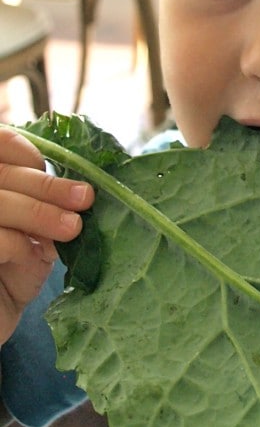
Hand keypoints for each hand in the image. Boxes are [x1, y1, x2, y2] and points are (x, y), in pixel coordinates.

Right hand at [0, 126, 93, 343]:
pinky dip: (17, 242)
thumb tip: (85, 184)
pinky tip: (33, 254)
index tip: (53, 167)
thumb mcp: (35, 232)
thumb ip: (48, 204)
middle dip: (47, 185)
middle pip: (2, 174)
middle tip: (85, 199)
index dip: (25, 151)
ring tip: (72, 227)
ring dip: (40, 212)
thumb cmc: (12, 275)